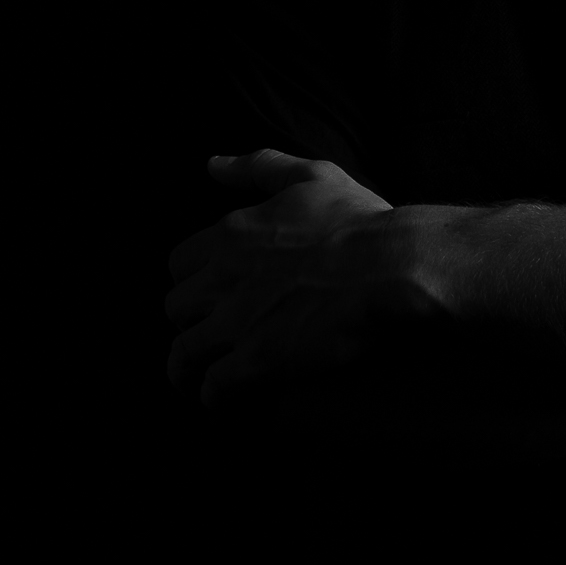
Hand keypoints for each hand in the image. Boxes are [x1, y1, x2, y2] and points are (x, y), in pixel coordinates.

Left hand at [165, 149, 400, 406]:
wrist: (390, 265)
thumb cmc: (358, 221)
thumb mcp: (310, 176)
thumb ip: (258, 167)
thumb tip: (212, 165)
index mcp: (229, 235)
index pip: (178, 265)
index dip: (192, 282)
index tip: (207, 295)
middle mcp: (221, 278)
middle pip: (176, 309)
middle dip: (189, 323)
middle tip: (205, 337)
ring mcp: (236, 322)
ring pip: (182, 354)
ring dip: (186, 369)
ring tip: (195, 382)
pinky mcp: (257, 361)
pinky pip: (213, 387)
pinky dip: (214, 396)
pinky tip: (224, 399)